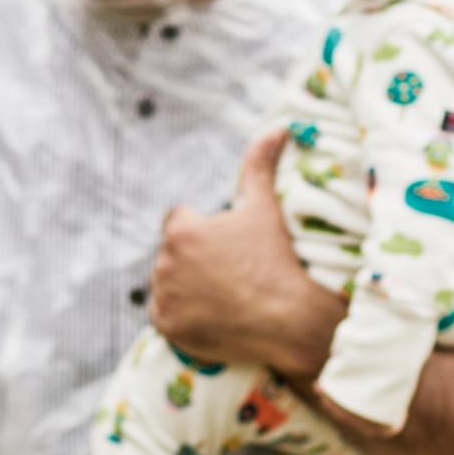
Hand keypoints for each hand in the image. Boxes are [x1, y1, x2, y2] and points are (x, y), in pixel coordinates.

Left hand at [150, 128, 344, 380]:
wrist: (289, 320)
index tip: (228, 249)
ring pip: (167, 285)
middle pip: (172, 256)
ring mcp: (164, 297)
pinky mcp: (166, 327)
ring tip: (222, 295)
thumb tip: (277, 128)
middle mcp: (164, 262)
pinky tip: (211, 315)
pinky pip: (165, 316)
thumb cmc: (277, 260)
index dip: (203, 233)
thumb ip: (259, 166)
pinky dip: (180, 316)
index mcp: (181, 229)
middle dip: (193, 261)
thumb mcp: (265, 208)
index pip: (178, 222)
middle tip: (230, 275)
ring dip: (184, 287)